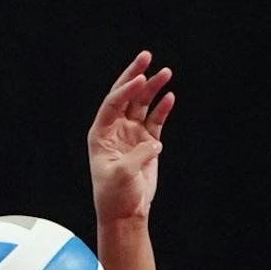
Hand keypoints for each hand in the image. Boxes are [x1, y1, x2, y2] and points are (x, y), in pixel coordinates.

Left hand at [89, 51, 173, 224]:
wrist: (126, 213)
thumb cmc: (115, 196)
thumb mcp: (122, 175)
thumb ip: (138, 154)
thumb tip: (154, 142)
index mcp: (101, 134)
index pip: (113, 104)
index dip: (126, 89)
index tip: (140, 79)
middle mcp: (115, 129)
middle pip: (126, 96)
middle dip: (136, 75)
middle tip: (146, 56)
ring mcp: (131, 134)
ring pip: (143, 104)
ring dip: (154, 88)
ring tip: (166, 73)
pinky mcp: (147, 142)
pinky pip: (155, 120)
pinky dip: (162, 108)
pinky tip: (169, 97)